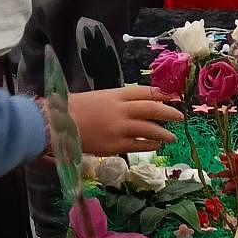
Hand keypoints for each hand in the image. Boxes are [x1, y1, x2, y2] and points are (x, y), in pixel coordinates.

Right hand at [68, 86, 184, 154]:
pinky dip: (151, 145)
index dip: (161, 94)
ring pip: (150, 130)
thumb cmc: (74, 109)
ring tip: (173, 137)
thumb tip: (135, 106)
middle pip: (153, 109)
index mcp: (116, 95)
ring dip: (164, 133)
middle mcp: (122, 110)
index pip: (144, 92)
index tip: (173, 97)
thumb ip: (117, 101)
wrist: (57, 123)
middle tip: (180, 117)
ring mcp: (121, 128)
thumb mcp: (98, 97)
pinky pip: (140, 145)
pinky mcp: (117, 145)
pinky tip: (157, 145)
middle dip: (169, 113)